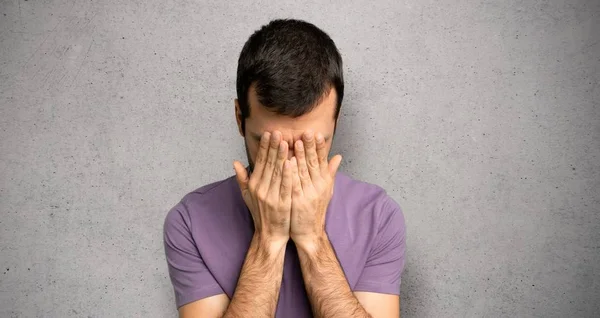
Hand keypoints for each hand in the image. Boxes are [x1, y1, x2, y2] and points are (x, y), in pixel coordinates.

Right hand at [233, 131, 291, 246]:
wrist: (269, 235)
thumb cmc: (260, 214)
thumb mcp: (248, 196)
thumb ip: (242, 178)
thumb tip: (235, 163)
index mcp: (254, 185)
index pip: (259, 162)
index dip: (264, 147)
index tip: (268, 133)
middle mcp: (261, 189)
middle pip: (268, 164)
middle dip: (273, 146)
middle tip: (278, 131)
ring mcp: (271, 197)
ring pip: (277, 172)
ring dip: (281, 156)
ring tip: (285, 141)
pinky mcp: (282, 204)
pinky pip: (286, 186)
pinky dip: (288, 174)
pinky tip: (291, 162)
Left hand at [289, 130, 341, 248]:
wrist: (309, 232)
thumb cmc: (315, 210)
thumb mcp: (326, 190)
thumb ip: (330, 172)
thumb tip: (338, 156)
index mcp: (324, 182)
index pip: (322, 161)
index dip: (320, 147)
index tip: (318, 134)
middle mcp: (318, 186)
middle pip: (314, 163)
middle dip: (310, 146)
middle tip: (307, 132)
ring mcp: (308, 193)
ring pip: (304, 171)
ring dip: (300, 156)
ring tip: (296, 142)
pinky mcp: (298, 201)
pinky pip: (294, 184)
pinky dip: (292, 173)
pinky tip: (288, 162)